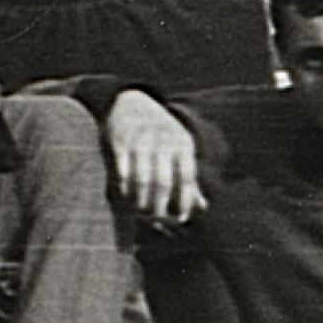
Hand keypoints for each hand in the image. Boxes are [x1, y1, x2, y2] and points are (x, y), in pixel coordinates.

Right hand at [101, 91, 202, 228]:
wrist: (130, 102)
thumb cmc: (159, 135)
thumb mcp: (179, 150)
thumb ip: (189, 179)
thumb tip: (202, 207)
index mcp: (183, 144)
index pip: (187, 178)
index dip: (185, 201)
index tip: (180, 218)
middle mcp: (164, 140)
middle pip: (164, 183)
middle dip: (159, 206)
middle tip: (155, 219)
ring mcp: (141, 140)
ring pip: (142, 179)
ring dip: (140, 200)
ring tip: (139, 211)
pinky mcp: (120, 140)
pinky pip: (123, 171)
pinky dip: (124, 187)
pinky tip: (125, 195)